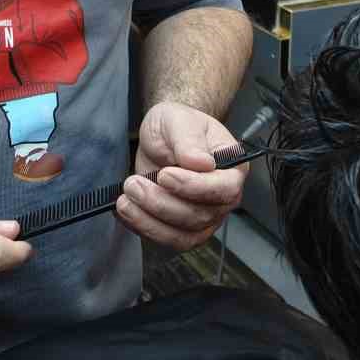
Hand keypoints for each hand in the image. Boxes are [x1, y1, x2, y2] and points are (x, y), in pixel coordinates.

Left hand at [118, 101, 246, 250]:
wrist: (164, 137)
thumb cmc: (177, 125)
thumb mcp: (178, 120)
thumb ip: (189, 140)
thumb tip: (201, 163)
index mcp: (232, 168)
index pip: (225, 188)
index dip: (194, 187)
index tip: (164, 175)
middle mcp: (223, 197)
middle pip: (200, 215)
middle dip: (162, 203)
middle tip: (134, 184)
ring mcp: (206, 216)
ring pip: (183, 235)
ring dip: (150, 220)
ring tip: (127, 198)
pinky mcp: (184, 228)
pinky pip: (168, 240)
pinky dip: (145, 228)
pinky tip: (128, 211)